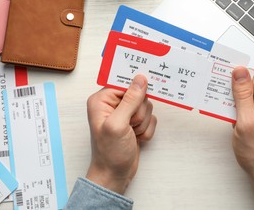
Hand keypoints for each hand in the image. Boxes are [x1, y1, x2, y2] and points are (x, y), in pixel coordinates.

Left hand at [85, 75, 156, 194]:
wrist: (114, 174)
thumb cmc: (110, 152)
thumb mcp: (118, 124)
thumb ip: (130, 100)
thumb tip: (140, 79)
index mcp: (102, 100)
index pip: (124, 83)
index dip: (134, 92)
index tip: (137, 103)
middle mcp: (113, 104)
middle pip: (139, 95)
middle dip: (138, 113)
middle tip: (129, 125)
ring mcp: (125, 114)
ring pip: (147, 107)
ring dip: (143, 123)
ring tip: (131, 133)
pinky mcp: (135, 123)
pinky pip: (151, 118)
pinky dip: (147, 130)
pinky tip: (136, 138)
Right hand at [231, 67, 253, 208]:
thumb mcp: (246, 121)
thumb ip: (242, 94)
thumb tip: (239, 72)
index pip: (253, 77)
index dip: (236, 77)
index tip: (220, 78)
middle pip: (251, 86)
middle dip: (234, 91)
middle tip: (220, 97)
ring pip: (248, 96)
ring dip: (235, 102)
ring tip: (227, 112)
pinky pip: (250, 106)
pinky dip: (239, 110)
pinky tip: (233, 119)